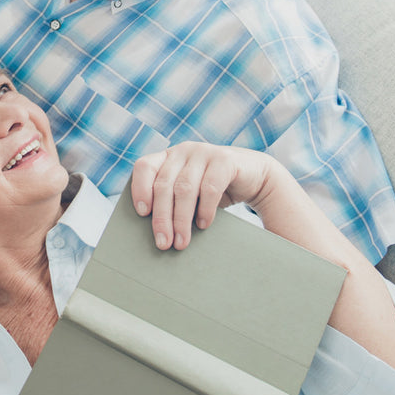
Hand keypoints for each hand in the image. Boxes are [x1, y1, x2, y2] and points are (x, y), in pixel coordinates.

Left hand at [130, 142, 273, 249]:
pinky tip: (203, 225)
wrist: (254, 177)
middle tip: (163, 243)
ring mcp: (204, 152)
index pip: (144, 167)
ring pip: (184, 188)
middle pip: (164, 185)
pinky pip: (210, 187)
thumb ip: (171, 201)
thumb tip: (155, 234)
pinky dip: (205, 210)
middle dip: (162, 217)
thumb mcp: (189, 193)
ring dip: (181, 219)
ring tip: (181, 242)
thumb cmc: (213, 190)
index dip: (140, 188)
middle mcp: (183, 151)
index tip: (141, 213)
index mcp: (168, 157)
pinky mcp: (225, 160)